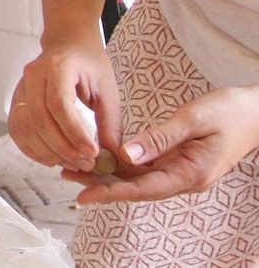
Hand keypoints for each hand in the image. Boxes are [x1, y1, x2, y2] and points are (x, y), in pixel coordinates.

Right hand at [9, 37, 119, 173]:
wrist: (68, 45)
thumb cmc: (90, 65)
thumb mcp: (108, 90)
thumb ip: (110, 124)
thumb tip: (113, 158)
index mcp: (58, 67)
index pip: (59, 104)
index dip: (74, 132)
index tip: (92, 153)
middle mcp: (33, 76)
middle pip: (39, 119)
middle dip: (62, 147)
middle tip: (86, 164)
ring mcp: (20, 88)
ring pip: (25, 127)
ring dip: (48, 151)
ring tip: (72, 164)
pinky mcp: (16, 100)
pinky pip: (16, 129)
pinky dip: (31, 148)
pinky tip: (50, 159)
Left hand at [61, 86, 258, 203]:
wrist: (255, 111)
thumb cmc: (229, 111)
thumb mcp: (194, 119)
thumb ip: (160, 137)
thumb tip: (126, 154)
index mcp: (191, 173)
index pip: (144, 189)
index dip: (112, 192)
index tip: (84, 194)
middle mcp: (184, 178)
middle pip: (136, 187)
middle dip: (102, 183)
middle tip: (66, 174)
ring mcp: (182, 171)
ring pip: (139, 178)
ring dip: (109, 174)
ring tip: (74, 166)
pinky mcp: (178, 161)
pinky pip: (147, 168)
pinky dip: (123, 164)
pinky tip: (101, 157)